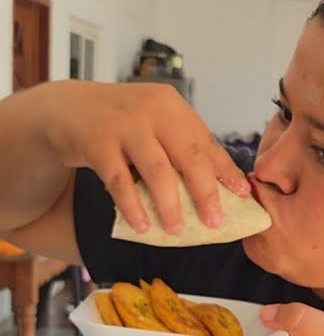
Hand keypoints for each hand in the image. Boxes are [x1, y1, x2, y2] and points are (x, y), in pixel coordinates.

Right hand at [31, 80, 249, 234]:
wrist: (67, 108)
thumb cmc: (123, 122)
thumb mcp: (155, 123)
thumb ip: (181, 145)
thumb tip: (222, 185)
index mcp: (173, 106)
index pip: (206, 143)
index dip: (226, 171)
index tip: (244, 195)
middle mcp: (152, 110)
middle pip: (189, 156)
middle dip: (205, 193)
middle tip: (214, 222)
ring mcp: (123, 124)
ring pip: (157, 170)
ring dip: (169, 204)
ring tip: (176, 229)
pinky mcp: (96, 141)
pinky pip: (119, 181)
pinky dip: (133, 206)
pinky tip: (142, 225)